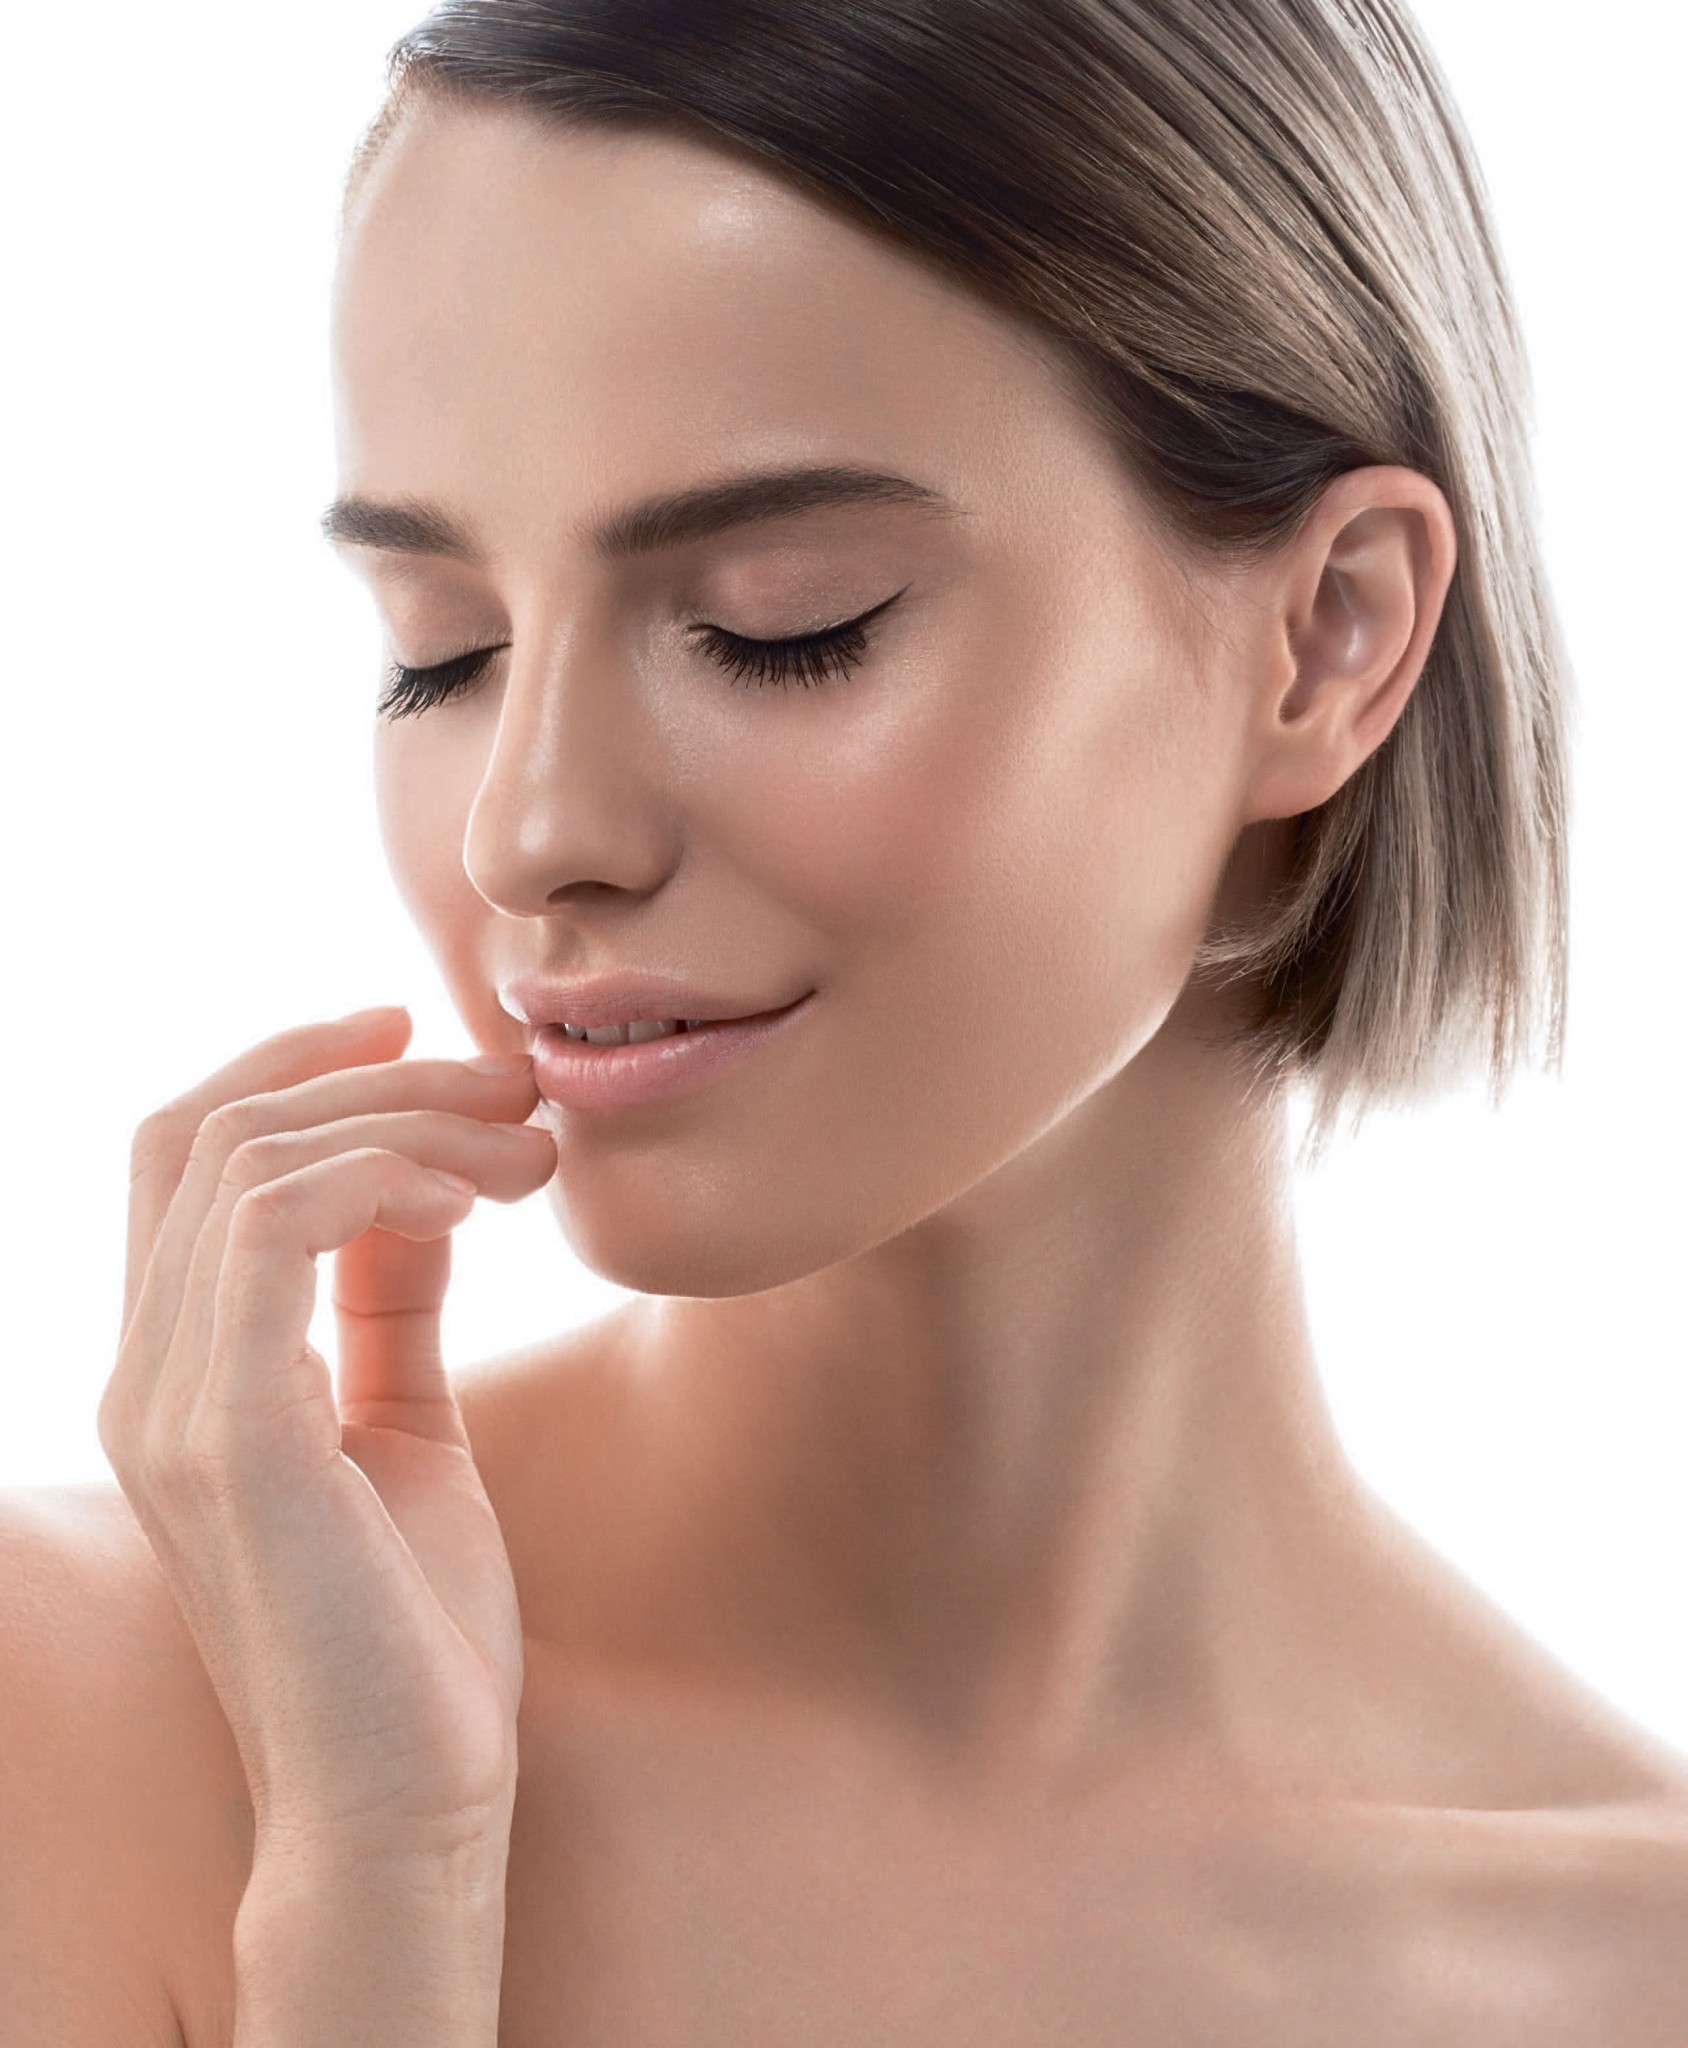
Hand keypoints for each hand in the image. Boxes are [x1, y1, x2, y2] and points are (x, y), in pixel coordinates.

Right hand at [98, 1005, 556, 1865]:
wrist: (410, 1798)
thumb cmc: (414, 1625)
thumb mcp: (406, 1422)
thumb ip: (393, 1304)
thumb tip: (422, 1187)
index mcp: (178, 1370)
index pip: (185, 1154)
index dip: (288, 1063)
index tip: (412, 1027)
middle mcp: (146, 1375)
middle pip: (212, 1128)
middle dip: (370, 1075)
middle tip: (508, 1086)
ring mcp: (174, 1406)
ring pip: (248, 1158)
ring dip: (404, 1120)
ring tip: (527, 1150)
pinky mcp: (232, 1437)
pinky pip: (272, 1227)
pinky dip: (382, 1178)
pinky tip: (478, 1202)